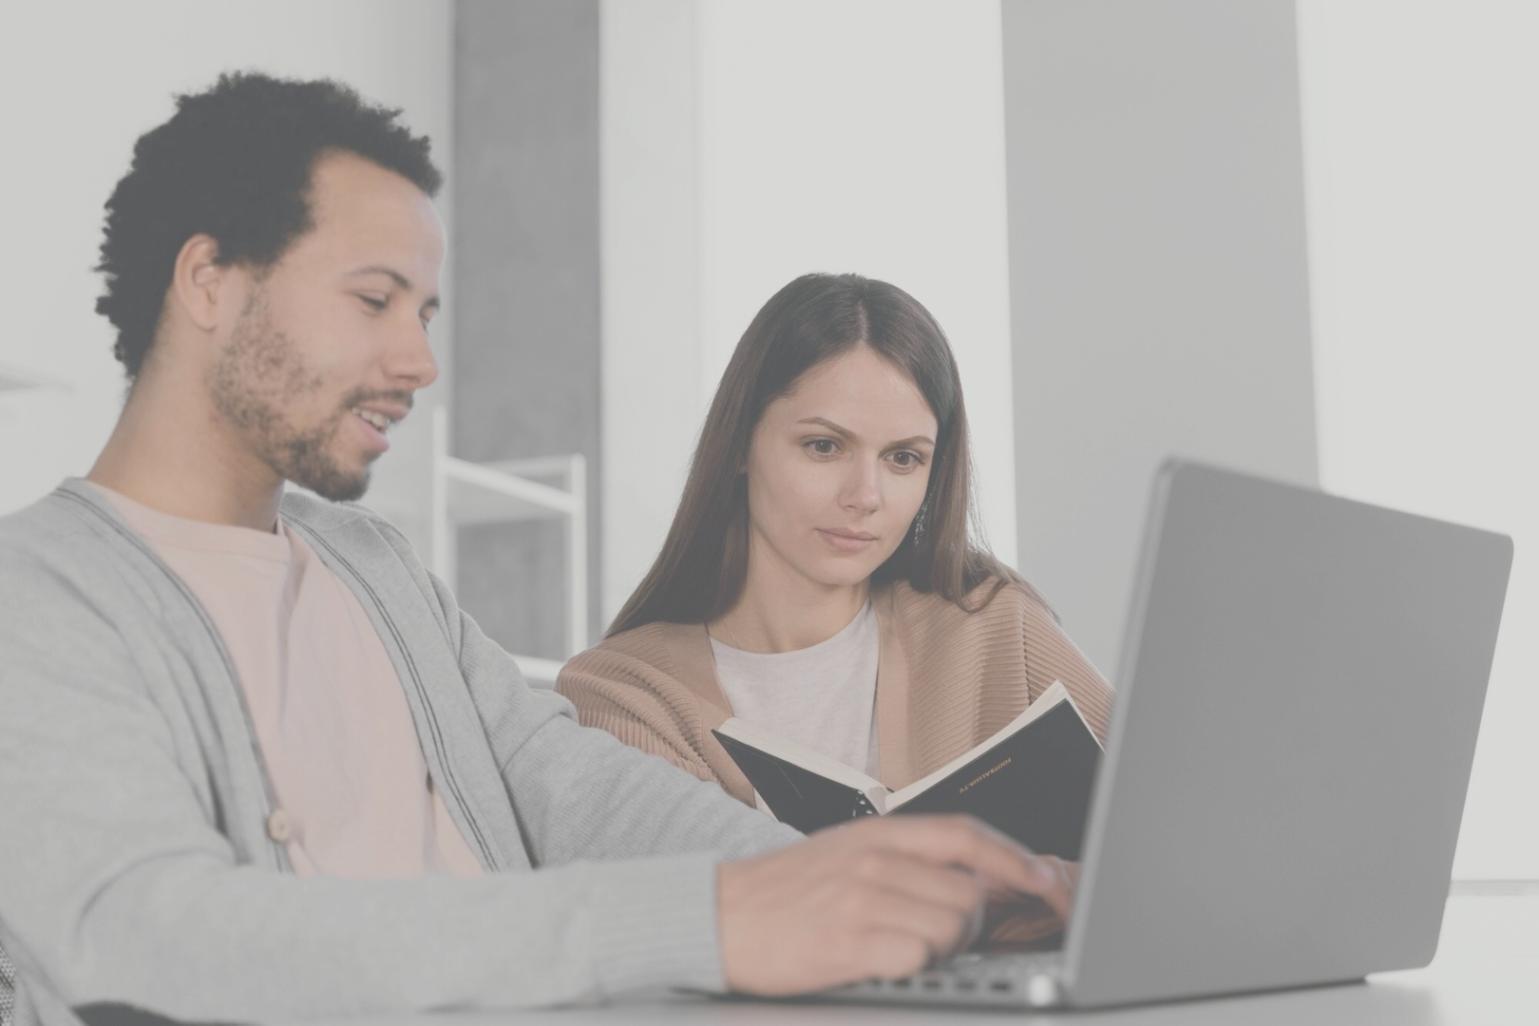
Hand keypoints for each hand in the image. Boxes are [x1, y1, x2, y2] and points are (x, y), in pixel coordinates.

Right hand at [716, 814, 1073, 995]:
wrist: (715, 914)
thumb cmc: (783, 891)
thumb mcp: (845, 852)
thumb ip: (905, 857)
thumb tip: (974, 876)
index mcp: (878, 834)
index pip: (966, 835)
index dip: (1015, 858)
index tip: (1046, 880)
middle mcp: (875, 860)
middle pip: (969, 893)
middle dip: (971, 924)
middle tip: (939, 937)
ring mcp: (862, 900)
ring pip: (951, 928)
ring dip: (942, 950)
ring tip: (903, 949)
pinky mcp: (848, 942)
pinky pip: (917, 958)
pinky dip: (912, 968)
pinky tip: (882, 963)